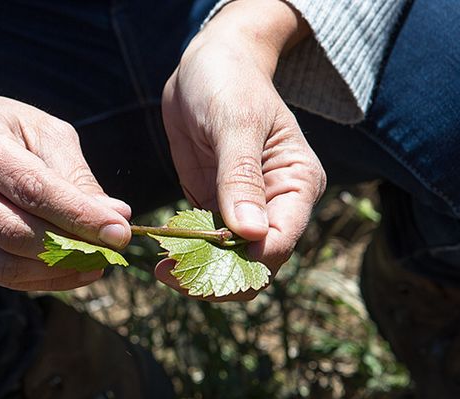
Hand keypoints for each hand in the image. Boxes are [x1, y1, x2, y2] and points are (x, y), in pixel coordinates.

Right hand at [0, 70, 130, 290]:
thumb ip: (76, 176)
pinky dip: (41, 280)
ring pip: (5, 264)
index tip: (120, 232)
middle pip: (14, 232)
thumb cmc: (7, 132)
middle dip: (71, 247)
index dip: (77, 215)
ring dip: (59, 271)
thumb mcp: (44, 133)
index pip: (30, 189)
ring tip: (97, 263)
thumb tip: (115, 217)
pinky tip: (71, 270)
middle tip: (112, 250)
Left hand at [159, 0, 324, 300]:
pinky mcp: (216, 207)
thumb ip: (240, 176)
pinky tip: (162, 255)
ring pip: (230, 261)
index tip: (199, 265)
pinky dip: (186, 254)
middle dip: (218, 275)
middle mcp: (278, 203)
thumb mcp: (233, 123)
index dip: (243, 263)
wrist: (209, 63)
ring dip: (198, 270)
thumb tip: (250, 233)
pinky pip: (205, 244)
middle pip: (257, 262)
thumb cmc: (229, 82)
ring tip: (161, 268)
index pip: (280, 242)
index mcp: (298, 184)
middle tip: (170, 273)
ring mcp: (246, 208)